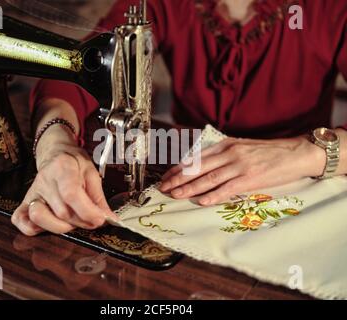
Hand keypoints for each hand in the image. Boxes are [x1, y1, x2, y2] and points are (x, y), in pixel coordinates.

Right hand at [11, 126, 117, 235]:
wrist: (56, 154)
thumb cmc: (74, 164)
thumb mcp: (92, 173)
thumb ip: (99, 198)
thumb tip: (109, 219)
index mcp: (63, 168)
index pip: (71, 193)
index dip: (87, 211)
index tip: (100, 219)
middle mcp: (44, 180)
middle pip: (61, 211)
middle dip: (81, 221)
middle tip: (91, 219)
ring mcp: (32, 192)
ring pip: (40, 217)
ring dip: (60, 227)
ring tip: (73, 222)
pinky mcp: (25, 202)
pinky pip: (21, 221)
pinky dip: (34, 229)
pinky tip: (51, 225)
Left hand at [160, 136, 325, 205]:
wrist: (295, 153)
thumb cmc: (268, 152)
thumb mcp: (242, 146)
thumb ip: (223, 154)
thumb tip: (204, 165)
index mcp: (226, 145)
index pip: (197, 158)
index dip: (180, 168)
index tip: (167, 176)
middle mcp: (229, 154)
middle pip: (198, 168)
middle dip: (178, 179)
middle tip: (163, 188)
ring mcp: (239, 165)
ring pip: (209, 178)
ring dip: (190, 188)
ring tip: (175, 195)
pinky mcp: (250, 178)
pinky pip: (228, 188)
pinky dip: (213, 195)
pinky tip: (201, 201)